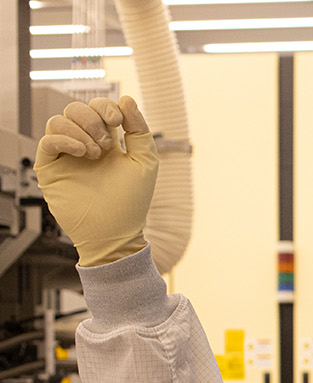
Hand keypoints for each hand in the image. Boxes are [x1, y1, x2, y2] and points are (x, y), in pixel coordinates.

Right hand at [35, 97, 156, 267]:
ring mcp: (65, 156)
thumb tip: (126, 99)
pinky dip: (65, 139)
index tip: (118, 121)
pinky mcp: (50, 168)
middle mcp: (83, 144)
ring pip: (58, 121)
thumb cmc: (131, 202)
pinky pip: (47, 140)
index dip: (106, 107)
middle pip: (75, 109)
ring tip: (95, 153)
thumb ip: (139, 130)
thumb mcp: (144, 162)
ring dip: (80, 130)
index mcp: (106, 141)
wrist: (115, 232)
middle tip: (107, 144)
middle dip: (93, 119)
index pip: (97, 108)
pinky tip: (82, 152)